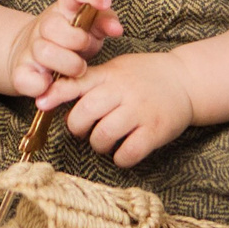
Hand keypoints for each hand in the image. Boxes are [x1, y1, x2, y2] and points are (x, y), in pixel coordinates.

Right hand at [8, 0, 120, 98]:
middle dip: (77, 41)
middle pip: (53, 26)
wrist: (37, 60)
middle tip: (86, 51)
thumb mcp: (92, 29)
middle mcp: (45, 26)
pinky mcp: (21, 72)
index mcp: (64, 10)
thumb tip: (116, 28)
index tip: (105, 3)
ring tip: (77, 71)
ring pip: (44, 52)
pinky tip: (51, 84)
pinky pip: (25, 78)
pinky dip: (41, 84)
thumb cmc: (74, 43)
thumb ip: (105, 23)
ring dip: (68, 66)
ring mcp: (31, 49)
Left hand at [40, 52, 193, 167]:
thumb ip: (90, 82)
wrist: (187, 80)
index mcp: (110, 75)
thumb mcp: (117, 69)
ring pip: (103, 137)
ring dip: (99, 145)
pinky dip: (120, 158)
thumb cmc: (145, 76)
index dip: (55, 94)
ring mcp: (140, 111)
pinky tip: (124, 151)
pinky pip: (127, 153)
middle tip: (85, 130)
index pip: (76, 82)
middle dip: (78, 128)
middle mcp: (123, 91)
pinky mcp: (155, 131)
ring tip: (106, 141)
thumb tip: (55, 100)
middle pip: (84, 114)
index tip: (41, 104)